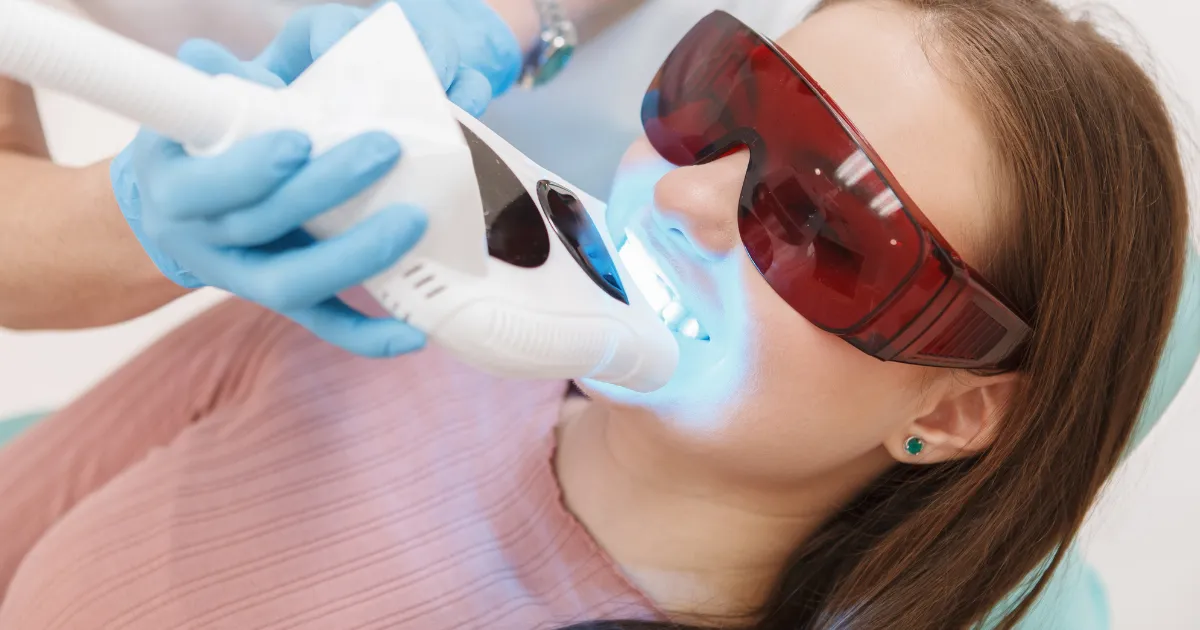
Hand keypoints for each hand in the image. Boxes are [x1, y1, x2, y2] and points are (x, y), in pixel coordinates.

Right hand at [111, 1, 520, 356]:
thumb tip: (219, 63)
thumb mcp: (196, 112)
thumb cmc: (202, 149)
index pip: (207, 186)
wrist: (182, 215)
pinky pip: (325, 325)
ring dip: (356, 256)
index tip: (298, 138)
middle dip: (326, 189)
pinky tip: (414, 333)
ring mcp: (247, 278)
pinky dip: (369, 335)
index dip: (250, 169)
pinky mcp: (286, 301)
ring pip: (296, 282)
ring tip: (412, 221)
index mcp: (175, 188)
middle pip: (264, 225)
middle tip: (383, 150)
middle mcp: (207, 241)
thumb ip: (218, 87)